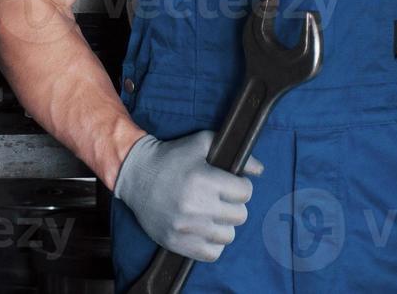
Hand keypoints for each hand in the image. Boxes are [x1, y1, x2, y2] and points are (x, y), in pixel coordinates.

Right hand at [112, 129, 263, 261]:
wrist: (136, 176)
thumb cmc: (171, 157)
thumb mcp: (201, 144)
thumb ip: (234, 154)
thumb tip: (259, 170)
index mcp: (204, 179)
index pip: (245, 192)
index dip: (240, 186)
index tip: (230, 184)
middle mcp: (196, 205)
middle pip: (240, 215)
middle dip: (233, 205)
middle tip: (219, 198)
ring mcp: (187, 227)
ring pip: (228, 235)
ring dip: (223, 224)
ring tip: (211, 213)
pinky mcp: (177, 242)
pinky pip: (212, 253)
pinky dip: (212, 242)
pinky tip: (203, 228)